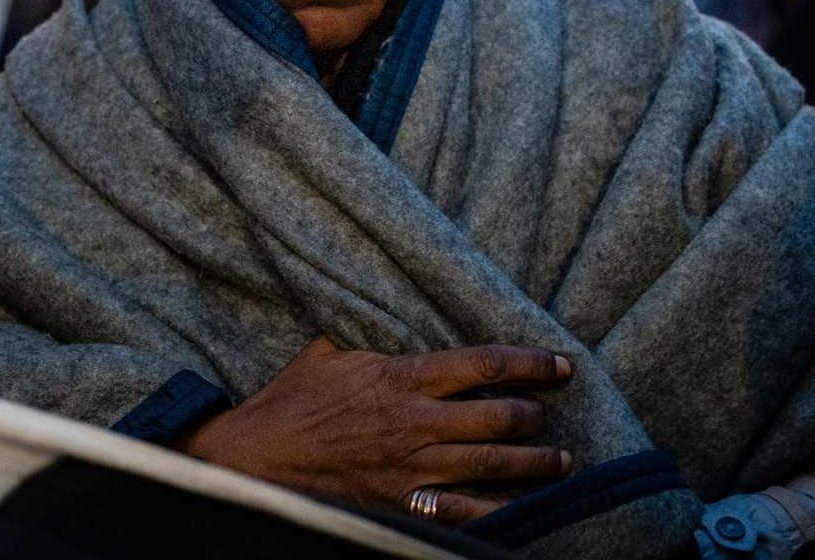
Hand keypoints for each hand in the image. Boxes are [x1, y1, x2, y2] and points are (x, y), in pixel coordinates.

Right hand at [173, 336, 570, 525]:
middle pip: (499, 417)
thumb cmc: (289, 402)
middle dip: (535, 415)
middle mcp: (414, 422)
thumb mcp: (328, 350)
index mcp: (400, 376)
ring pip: (492, 466)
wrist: (254, 460)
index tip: (560, 364)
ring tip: (560, 461)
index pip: (483, 364)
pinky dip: (499, 513)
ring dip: (535, 465)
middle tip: (549, 415)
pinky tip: (523, 511)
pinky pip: (463, 513)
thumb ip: (368, 332)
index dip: (530, 363)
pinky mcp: (402, 505)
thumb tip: (386, 301)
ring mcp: (411, 468)